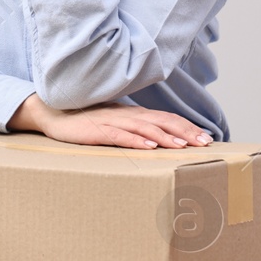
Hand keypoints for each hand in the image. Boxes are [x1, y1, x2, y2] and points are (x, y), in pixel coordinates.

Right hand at [9, 94, 211, 149]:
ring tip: (183, 145)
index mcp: (133, 114)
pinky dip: (136, 141)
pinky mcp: (96, 130)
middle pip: (161, 121)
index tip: (206, 137)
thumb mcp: (115, 124)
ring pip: (144, 128)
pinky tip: (149, 147)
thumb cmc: (86, 121)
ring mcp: (112, 121)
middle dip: (185, 131)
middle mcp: (127, 115)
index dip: (187, 127)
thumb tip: (157, 140)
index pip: (166, 118)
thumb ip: (134, 129)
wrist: (54, 113)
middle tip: (204, 142)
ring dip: (165, 136)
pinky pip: (119, 135)